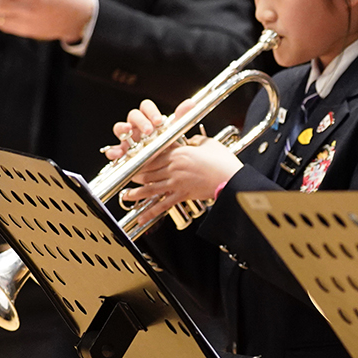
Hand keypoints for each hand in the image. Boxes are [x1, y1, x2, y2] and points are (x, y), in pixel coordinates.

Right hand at [104, 99, 177, 161]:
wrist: (162, 163)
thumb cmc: (165, 144)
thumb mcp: (174, 131)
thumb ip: (181, 117)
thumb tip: (190, 103)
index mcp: (148, 118)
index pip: (145, 107)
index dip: (150, 111)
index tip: (158, 120)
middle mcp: (136, 125)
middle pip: (133, 115)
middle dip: (140, 121)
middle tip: (148, 130)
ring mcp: (127, 138)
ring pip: (119, 128)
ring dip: (122, 129)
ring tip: (128, 132)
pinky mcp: (122, 151)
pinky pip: (113, 149)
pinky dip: (113, 151)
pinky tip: (118, 154)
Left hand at [115, 138, 241, 210]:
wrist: (231, 178)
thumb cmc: (222, 161)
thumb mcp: (208, 143)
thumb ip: (196, 140)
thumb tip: (191, 140)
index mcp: (179, 153)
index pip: (153, 155)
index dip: (140, 158)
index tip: (133, 160)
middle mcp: (174, 167)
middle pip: (147, 171)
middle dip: (134, 175)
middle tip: (126, 177)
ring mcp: (176, 182)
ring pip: (150, 188)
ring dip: (136, 193)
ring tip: (127, 195)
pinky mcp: (182, 195)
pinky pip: (163, 205)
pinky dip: (150, 212)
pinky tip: (142, 217)